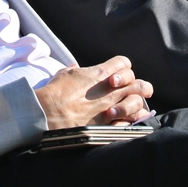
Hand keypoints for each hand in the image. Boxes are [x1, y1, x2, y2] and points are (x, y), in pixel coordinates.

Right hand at [33, 57, 153, 128]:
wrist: (49, 113)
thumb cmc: (54, 92)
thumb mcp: (64, 74)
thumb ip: (75, 70)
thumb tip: (75, 68)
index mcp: (99, 73)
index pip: (123, 63)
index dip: (122, 67)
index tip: (118, 73)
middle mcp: (109, 89)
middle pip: (137, 82)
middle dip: (138, 85)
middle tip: (136, 89)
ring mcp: (110, 107)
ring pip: (137, 101)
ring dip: (136, 103)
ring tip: (133, 105)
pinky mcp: (108, 124)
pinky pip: (130, 121)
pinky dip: (132, 120)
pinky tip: (130, 120)